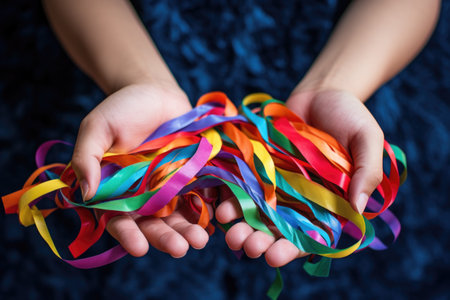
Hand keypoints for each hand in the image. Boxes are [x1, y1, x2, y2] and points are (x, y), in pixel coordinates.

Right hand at [71, 81, 210, 257]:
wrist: (155, 92)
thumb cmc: (122, 108)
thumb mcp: (97, 127)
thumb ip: (87, 157)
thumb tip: (86, 194)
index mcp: (116, 191)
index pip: (119, 221)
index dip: (128, 236)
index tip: (140, 248)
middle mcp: (144, 196)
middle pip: (154, 225)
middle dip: (166, 238)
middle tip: (180, 249)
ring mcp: (170, 188)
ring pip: (180, 216)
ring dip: (190, 230)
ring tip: (201, 240)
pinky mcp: (193, 177)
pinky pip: (202, 197)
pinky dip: (210, 209)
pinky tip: (218, 219)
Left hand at [216, 88, 383, 266]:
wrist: (322, 92)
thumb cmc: (350, 115)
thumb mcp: (367, 138)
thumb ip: (367, 171)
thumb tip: (358, 208)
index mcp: (328, 202)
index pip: (310, 236)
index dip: (292, 249)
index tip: (274, 257)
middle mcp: (299, 199)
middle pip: (278, 230)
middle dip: (261, 242)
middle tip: (248, 247)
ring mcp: (276, 184)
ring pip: (256, 213)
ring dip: (241, 227)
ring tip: (230, 234)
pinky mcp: (258, 167)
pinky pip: (242, 187)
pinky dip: (230, 199)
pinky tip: (220, 208)